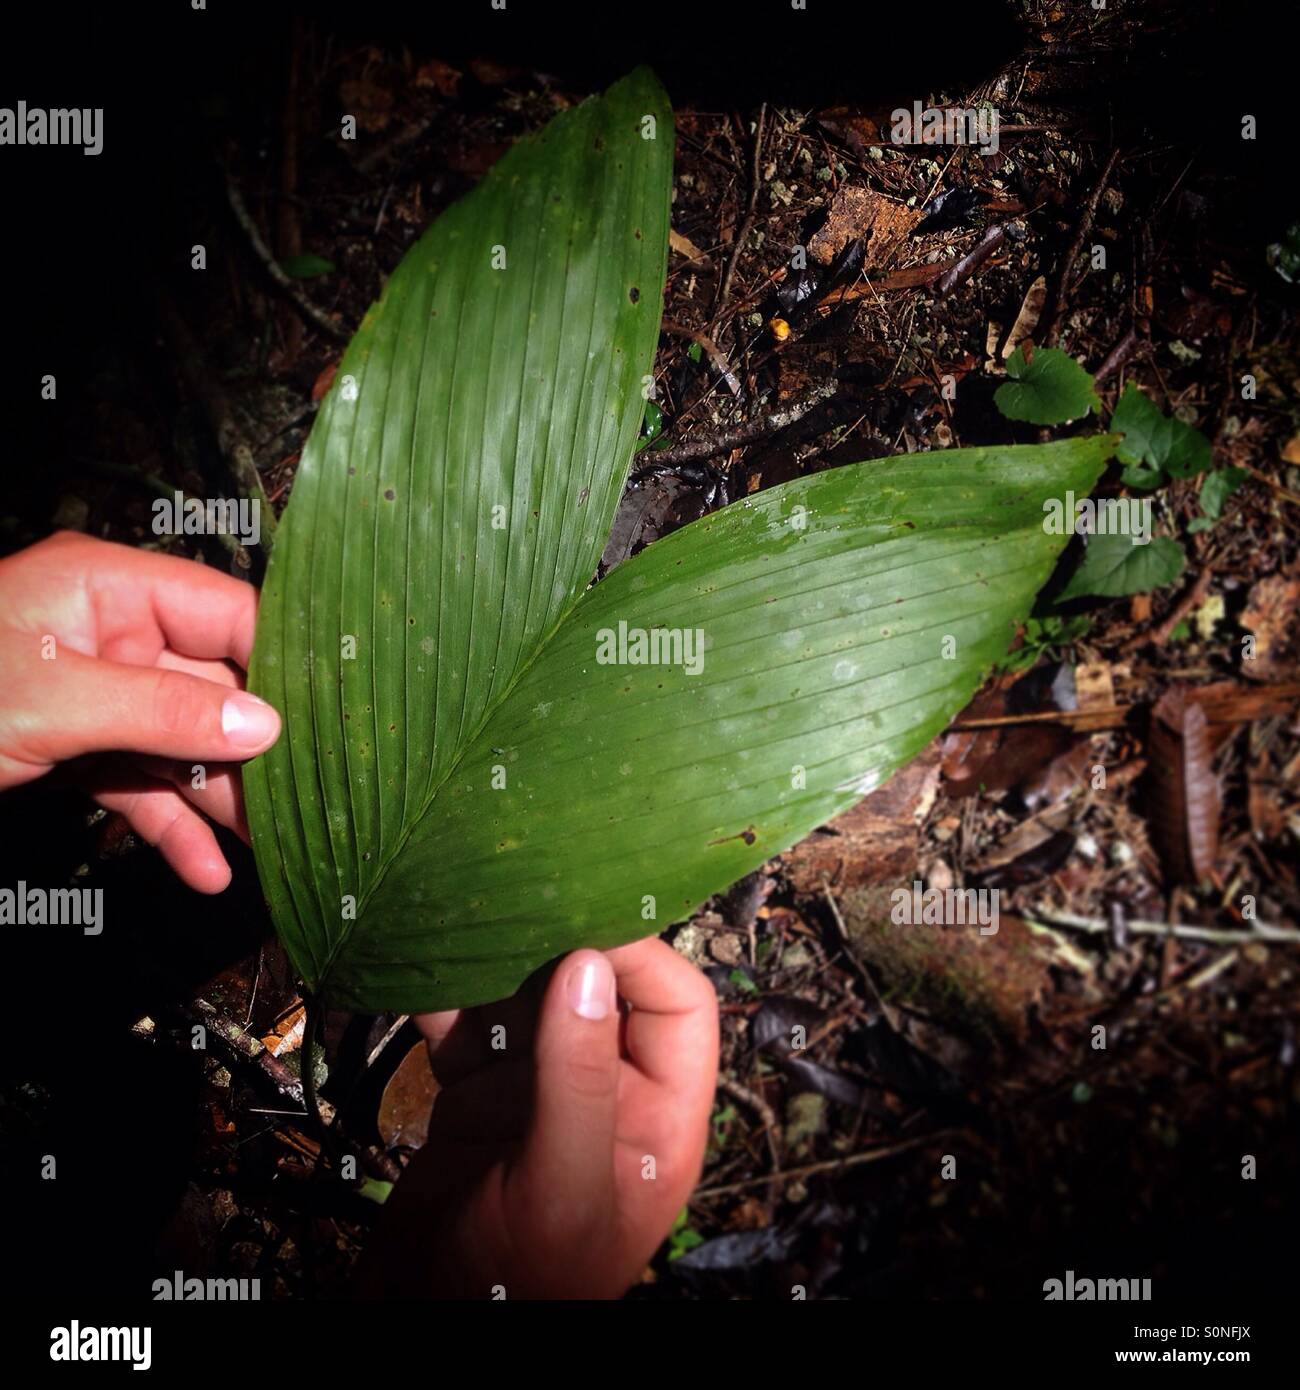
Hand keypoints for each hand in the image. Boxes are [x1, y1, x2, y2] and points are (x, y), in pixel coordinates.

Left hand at [0, 531, 280, 891]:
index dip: (282, 662)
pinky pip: (143, 783)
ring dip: (224, 800)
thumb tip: (267, 723)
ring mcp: (98, 693)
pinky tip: (206, 870)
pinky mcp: (78, 746)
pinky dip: (172, 825)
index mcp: (108, 587)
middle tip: (312, 799)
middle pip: (215, 688)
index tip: (335, 715)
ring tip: (273, 848)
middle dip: (259, 749)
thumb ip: (164, 709)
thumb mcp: (51, 699)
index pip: (228, 612)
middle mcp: (114, 633)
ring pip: (185, 744)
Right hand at [360, 938, 719, 1298]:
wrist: (422, 1327)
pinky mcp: (480, 1090)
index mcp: (658, 1116)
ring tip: (461, 922)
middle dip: (555, 946)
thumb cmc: (517, 1286)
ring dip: (493, 961)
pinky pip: (469, 1021)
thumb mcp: (560, 1189)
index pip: (677, 1006)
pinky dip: (444, 994)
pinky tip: (420, 966)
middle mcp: (605, 1090)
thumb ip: (576, 1081)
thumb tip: (588, 966)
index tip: (585, 921)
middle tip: (512, 905)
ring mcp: (539, 1087)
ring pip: (528, 996)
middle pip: (598, 987)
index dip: (640, 957)